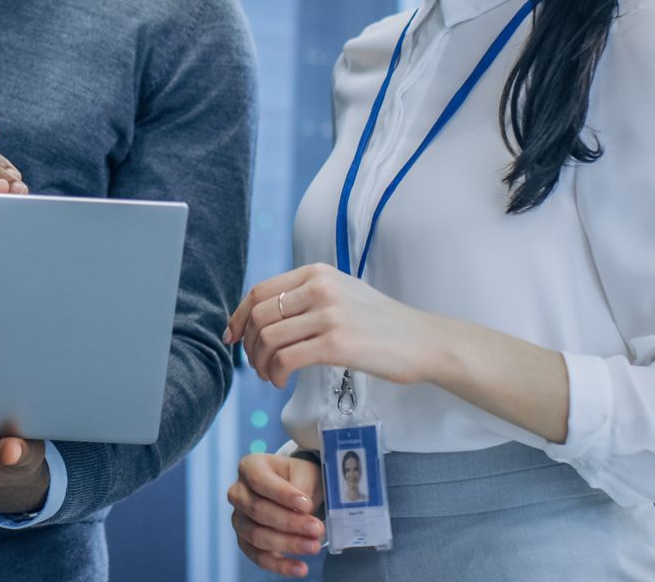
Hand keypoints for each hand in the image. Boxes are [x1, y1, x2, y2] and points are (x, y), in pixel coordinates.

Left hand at [224, 263, 448, 389]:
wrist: (423, 341)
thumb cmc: (382, 324)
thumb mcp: (342, 293)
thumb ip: (307, 296)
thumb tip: (265, 316)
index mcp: (317, 273)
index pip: (260, 291)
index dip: (239, 317)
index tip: (232, 337)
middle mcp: (320, 288)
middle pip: (260, 315)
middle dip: (248, 344)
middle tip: (255, 364)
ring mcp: (328, 314)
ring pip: (268, 338)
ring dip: (260, 363)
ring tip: (269, 376)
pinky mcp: (337, 343)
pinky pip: (286, 358)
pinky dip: (275, 373)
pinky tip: (280, 382)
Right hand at [229, 452, 323, 577]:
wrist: (296, 491)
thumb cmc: (299, 478)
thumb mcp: (304, 473)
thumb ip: (301, 488)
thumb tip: (303, 513)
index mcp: (250, 467)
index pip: (259, 480)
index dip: (282, 494)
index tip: (307, 504)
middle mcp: (238, 493)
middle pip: (257, 510)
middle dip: (290, 522)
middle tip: (317, 529)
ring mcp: (239, 519)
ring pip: (257, 535)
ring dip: (287, 543)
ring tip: (313, 546)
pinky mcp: (245, 542)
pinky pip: (258, 557)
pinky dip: (280, 565)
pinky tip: (300, 568)